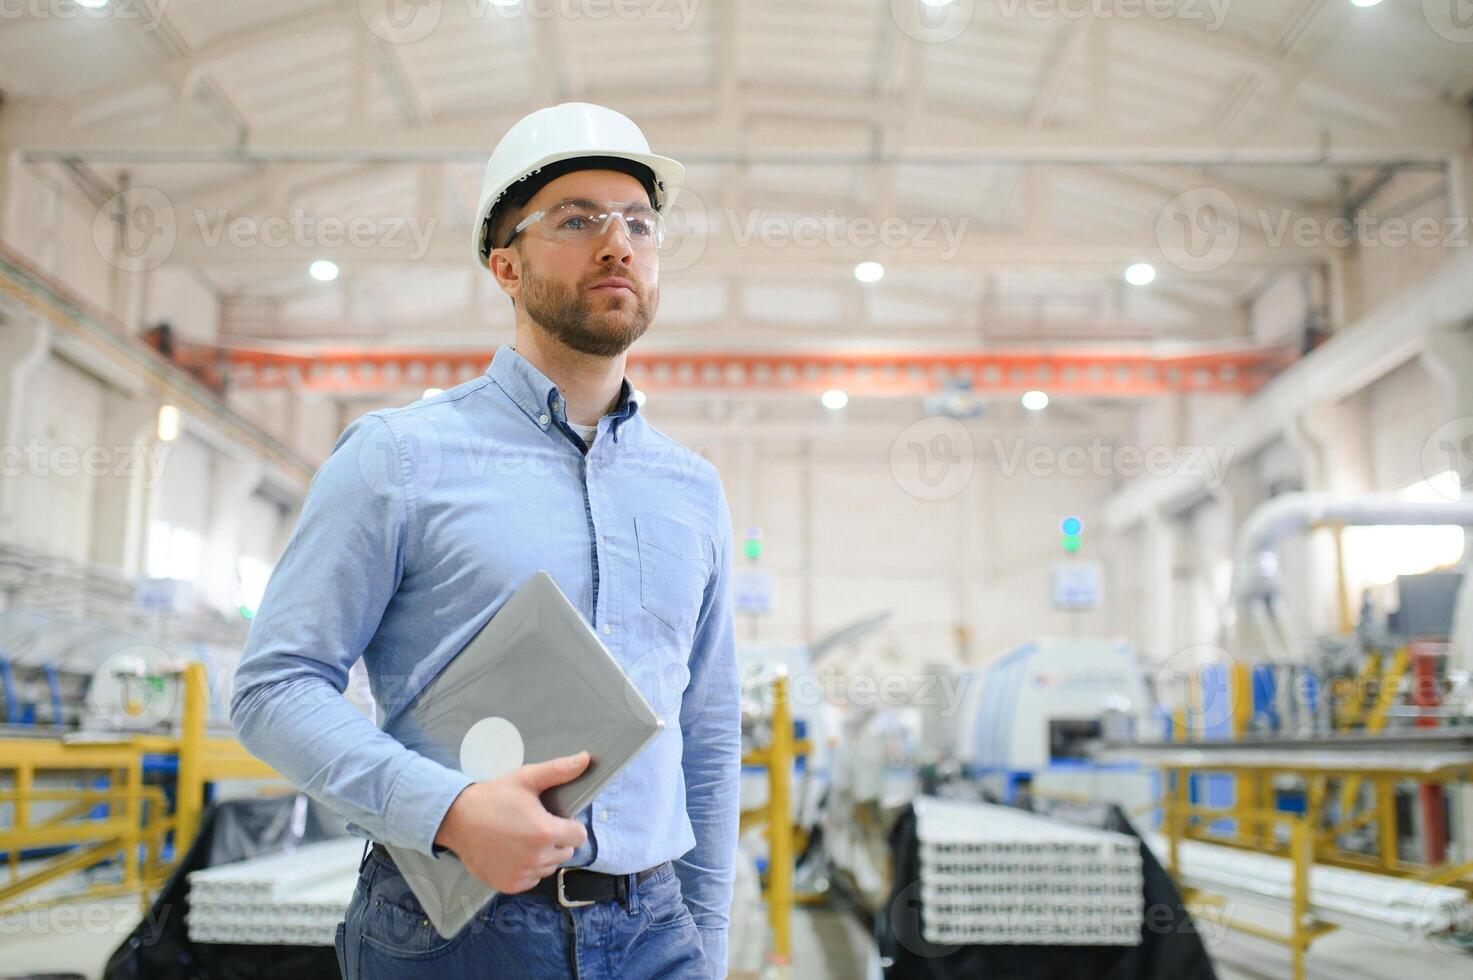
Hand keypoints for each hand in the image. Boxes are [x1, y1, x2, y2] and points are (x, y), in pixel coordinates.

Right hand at [434, 750, 590, 892]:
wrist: (457, 819)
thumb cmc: (492, 797)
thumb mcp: (526, 778)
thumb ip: (559, 770)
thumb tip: (585, 759)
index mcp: (545, 832)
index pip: (579, 836)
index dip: (571, 825)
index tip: (557, 818)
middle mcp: (536, 858)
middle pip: (566, 852)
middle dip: (558, 839)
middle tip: (536, 825)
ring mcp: (522, 874)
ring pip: (549, 866)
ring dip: (543, 855)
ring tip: (523, 838)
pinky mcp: (509, 884)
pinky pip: (532, 879)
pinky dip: (528, 868)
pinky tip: (514, 852)